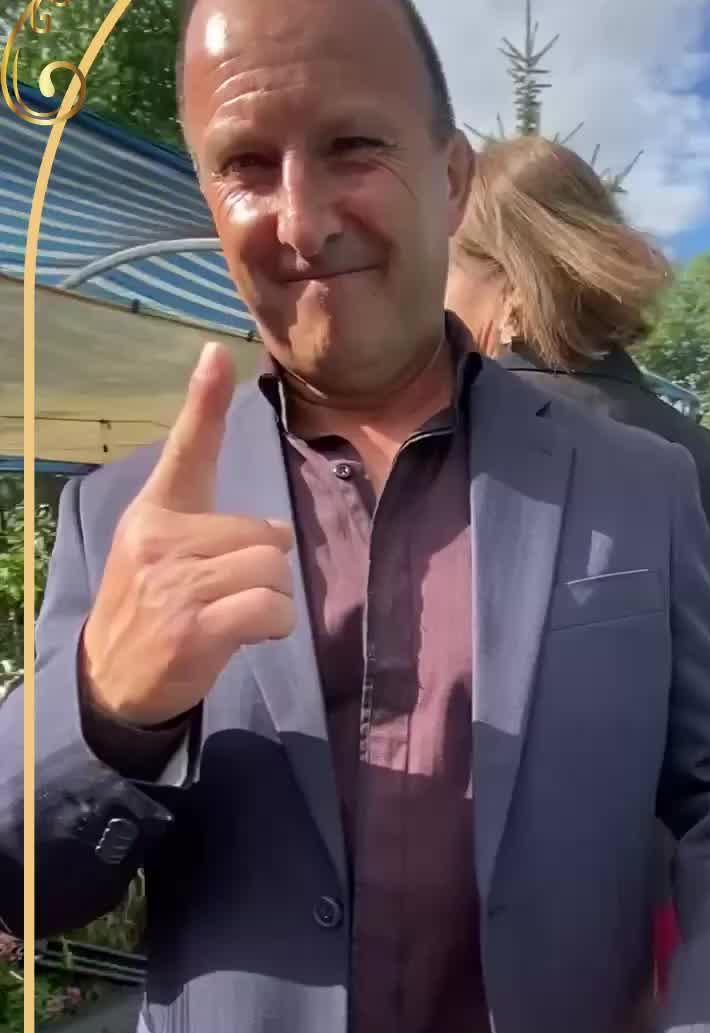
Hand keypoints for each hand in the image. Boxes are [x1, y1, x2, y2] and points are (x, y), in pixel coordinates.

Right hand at [80, 344, 294, 726]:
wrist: (111, 679)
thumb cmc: (149, 608)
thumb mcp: (160, 552)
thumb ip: (207, 526)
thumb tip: (275, 527)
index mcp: (154, 513)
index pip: (185, 450)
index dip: (204, 402)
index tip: (216, 353)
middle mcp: (161, 540)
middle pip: (265, 535)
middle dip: (266, 568)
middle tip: (232, 593)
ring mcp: (176, 585)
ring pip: (273, 571)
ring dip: (272, 599)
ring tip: (236, 615)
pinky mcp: (195, 628)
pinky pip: (270, 608)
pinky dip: (275, 625)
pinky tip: (249, 635)